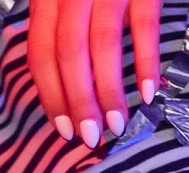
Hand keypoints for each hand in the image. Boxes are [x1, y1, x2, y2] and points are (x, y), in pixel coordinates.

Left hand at [29, 0, 163, 146]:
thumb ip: (53, 20)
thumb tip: (54, 73)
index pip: (40, 51)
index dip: (49, 94)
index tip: (61, 128)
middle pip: (68, 54)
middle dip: (78, 102)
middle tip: (90, 137)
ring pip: (101, 45)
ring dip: (109, 92)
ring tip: (117, 125)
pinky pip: (144, 26)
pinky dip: (146, 62)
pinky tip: (148, 93)